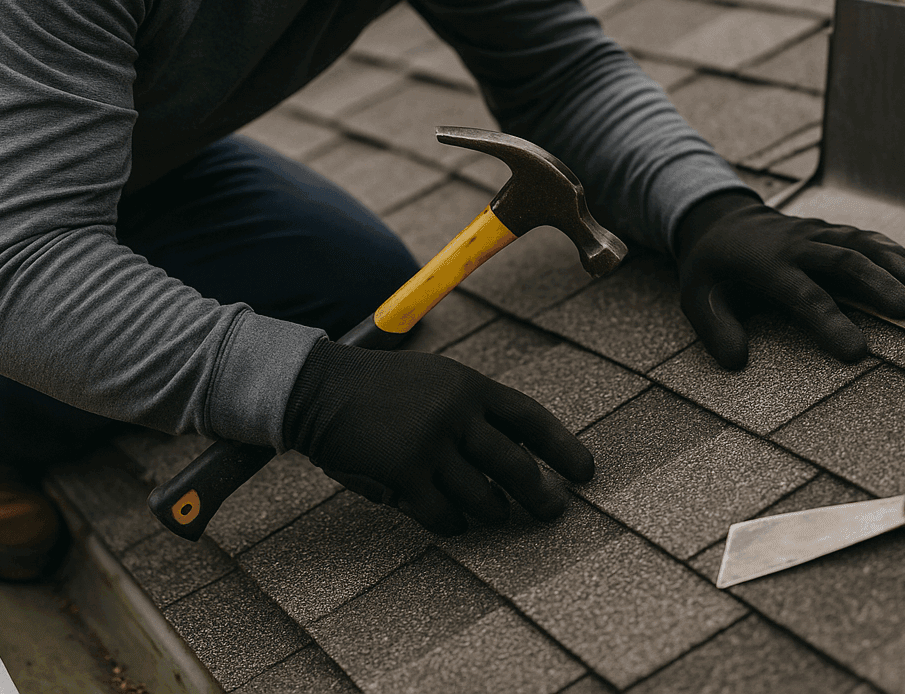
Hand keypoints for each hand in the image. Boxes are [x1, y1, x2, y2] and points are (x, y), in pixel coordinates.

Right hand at [282, 338, 594, 534]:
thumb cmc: (379, 389)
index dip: (563, 447)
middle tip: (553, 511)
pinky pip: (445, 516)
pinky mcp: (405, 474)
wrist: (319, 388)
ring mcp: (431, 444)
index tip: (585, 471)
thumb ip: (472, 410)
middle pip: (515, 465)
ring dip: (493, 512)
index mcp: (469, 386)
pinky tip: (453, 522)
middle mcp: (456, 413)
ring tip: (494, 515)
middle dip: (541, 494)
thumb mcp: (434, 381)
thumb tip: (517, 452)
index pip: (530, 419)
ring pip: (484, 498)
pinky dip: (453, 524)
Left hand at [674, 191, 904, 368]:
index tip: (857, 352)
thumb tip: (736, 362)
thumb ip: (716, 330)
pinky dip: (887, 248)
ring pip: (857, 242)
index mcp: (765, 265)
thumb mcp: (696, 298)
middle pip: (842, 261)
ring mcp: (814, 233)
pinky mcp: (827, 230)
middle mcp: (795, 245)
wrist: (720, 221)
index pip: (803, 295)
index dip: (831, 322)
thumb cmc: (712, 269)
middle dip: (876, 284)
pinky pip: (861, 235)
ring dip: (890, 262)